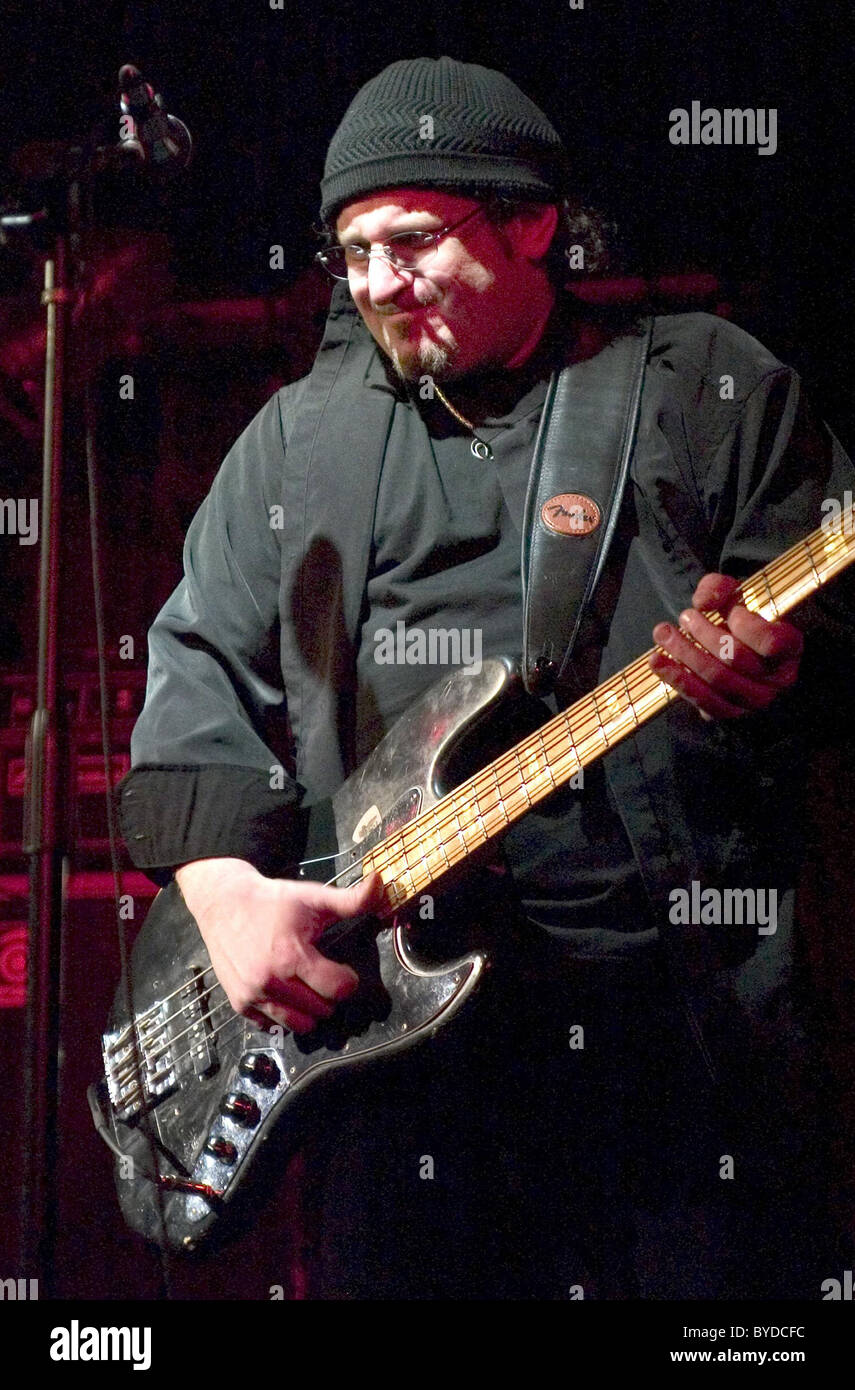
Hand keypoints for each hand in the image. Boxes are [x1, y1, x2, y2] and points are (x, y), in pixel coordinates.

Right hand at [175, 857, 385, 1032]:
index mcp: (292, 956)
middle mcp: (270, 982)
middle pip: (322, 1011)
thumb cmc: (273, 900)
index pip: (338, 990)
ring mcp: (253, 996)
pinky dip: (282, 1015)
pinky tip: (284, 993)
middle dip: (328, 995)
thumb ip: (351, 899)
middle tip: (323, 975)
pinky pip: (272, 1027)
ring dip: (309, 1011)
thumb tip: (381, 883)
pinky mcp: (240, 1004)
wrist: (224, 903)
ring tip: (307, 987)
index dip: (347, 980)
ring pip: (299, 1025)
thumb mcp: (314, 897)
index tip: (342, 969)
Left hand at [648, 573, 803, 720]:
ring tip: (664, 633)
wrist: (739, 646)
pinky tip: (657, 661)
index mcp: (790, 647)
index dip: (746, 625)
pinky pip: (704, 701)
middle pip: (736, 659)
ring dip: (685, 653)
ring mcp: (755, 700)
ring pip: (717, 680)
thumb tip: (703, 602)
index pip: (771, 642)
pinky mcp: (731, 713)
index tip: (730, 611)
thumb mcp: (734, 594)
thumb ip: (720, 588)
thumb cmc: (741, 617)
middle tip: (684, 616)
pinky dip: (677, 679)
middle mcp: (778, 679)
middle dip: (703, 634)